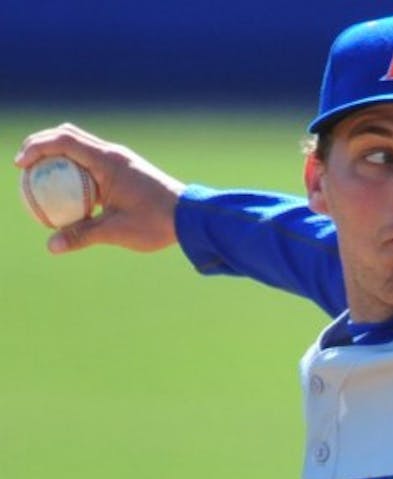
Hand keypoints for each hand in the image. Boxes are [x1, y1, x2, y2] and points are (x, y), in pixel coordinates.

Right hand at [14, 122, 184, 253]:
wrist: (192, 218)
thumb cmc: (157, 223)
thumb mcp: (117, 231)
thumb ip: (82, 235)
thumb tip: (51, 246)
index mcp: (108, 161)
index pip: (63, 141)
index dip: (37, 148)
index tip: (20, 165)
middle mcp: (113, 154)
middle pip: (68, 137)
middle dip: (41, 146)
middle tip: (24, 166)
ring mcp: (121, 160)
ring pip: (81, 147)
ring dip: (59, 156)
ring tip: (42, 177)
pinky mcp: (127, 170)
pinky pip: (94, 162)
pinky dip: (76, 169)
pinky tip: (71, 191)